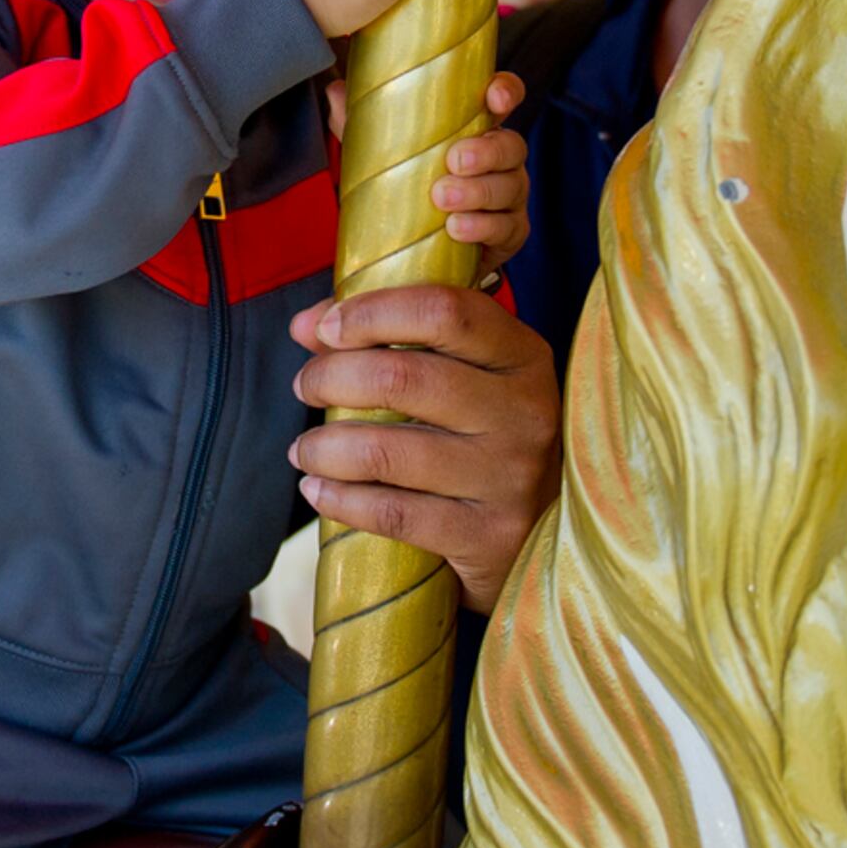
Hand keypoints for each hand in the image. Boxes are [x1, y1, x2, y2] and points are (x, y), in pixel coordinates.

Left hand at [289, 283, 561, 614]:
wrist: (542, 531)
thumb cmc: (484, 435)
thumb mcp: (462, 375)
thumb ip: (389, 336)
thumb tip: (304, 325)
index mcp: (523, 356)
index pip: (445, 312)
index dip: (373, 312)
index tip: (327, 328)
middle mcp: (525, 413)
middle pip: (402, 377)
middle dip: (331, 378)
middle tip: (306, 387)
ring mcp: (510, 478)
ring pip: (385, 452)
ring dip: (323, 448)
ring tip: (304, 449)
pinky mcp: (488, 536)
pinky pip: (391, 514)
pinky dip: (339, 500)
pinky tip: (318, 490)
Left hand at [331, 68, 530, 281]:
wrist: (418, 253)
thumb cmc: (409, 192)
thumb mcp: (384, 156)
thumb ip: (363, 125)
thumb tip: (335, 92)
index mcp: (475, 130)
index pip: (501, 100)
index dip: (505, 92)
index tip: (492, 96)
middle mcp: (500, 159)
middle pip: (511, 146)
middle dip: (486, 151)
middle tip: (453, 160)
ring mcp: (509, 196)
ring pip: (511, 186)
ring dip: (478, 191)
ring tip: (443, 198)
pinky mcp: (509, 232)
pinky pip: (506, 227)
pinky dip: (481, 227)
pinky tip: (456, 228)